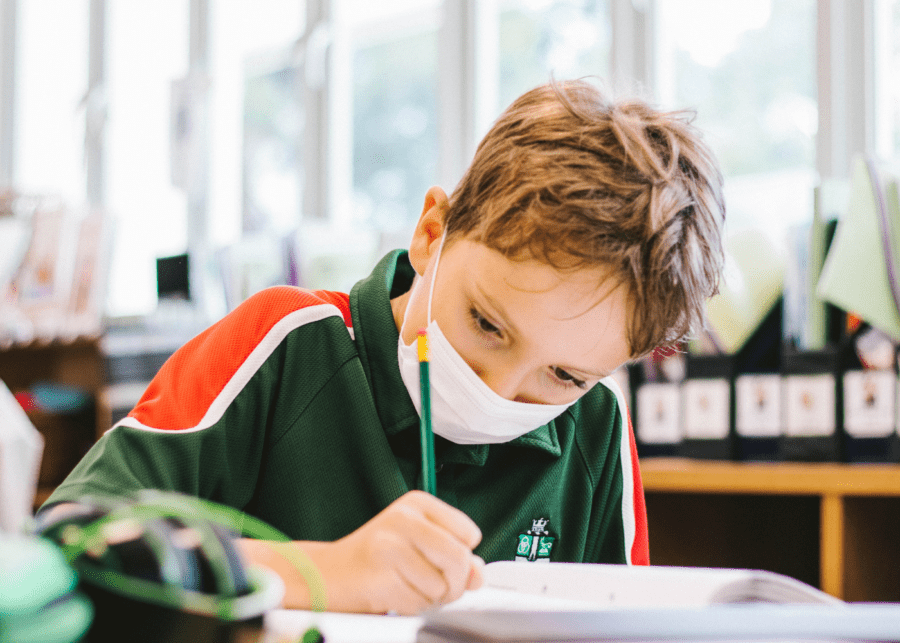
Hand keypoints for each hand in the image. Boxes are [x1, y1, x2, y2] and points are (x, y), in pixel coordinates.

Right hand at [314, 490, 483, 613]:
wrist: (329, 574)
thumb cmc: (377, 559)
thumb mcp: (421, 547)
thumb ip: (455, 556)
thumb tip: (478, 574)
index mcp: (418, 503)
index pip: (469, 533)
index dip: (462, 556)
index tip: (440, 560)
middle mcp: (405, 517)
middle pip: (459, 558)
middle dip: (453, 584)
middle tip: (432, 585)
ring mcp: (390, 542)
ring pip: (442, 585)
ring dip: (430, 598)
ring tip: (407, 586)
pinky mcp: (380, 572)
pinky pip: (419, 602)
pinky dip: (412, 606)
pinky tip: (395, 593)